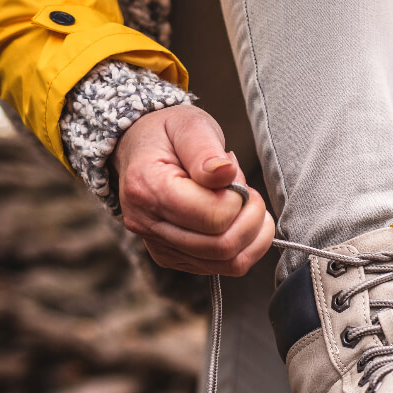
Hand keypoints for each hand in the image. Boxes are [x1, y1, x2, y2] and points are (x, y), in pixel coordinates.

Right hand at [112, 104, 274, 275]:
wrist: (139, 147)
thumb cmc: (167, 134)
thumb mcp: (189, 125)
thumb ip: (206, 150)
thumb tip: (226, 174)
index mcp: (147, 188)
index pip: (212, 215)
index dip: (238, 198)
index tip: (234, 176)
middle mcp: (147, 224)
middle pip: (221, 245)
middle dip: (251, 218)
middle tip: (247, 192)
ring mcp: (160, 246)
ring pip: (228, 262)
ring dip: (253, 234)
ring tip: (246, 205)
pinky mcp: (174, 258)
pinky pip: (224, 267)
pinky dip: (246, 246)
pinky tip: (241, 220)